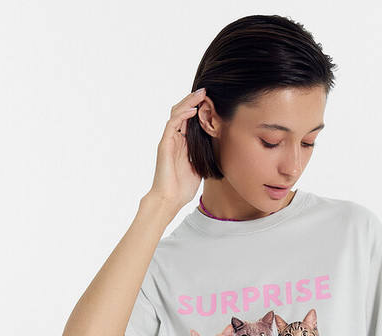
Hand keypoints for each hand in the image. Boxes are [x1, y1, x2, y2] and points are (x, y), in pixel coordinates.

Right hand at [147, 88, 206, 208]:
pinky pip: (173, 124)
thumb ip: (203, 155)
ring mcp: (168, 141)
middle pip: (182, 112)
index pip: (189, 120)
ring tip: (200, 94)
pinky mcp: (164, 145)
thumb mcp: (199, 167)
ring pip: (177, 114)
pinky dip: (182, 115)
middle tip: (206, 90)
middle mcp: (174, 139)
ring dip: (188, 102)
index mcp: (182, 144)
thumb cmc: (182, 187)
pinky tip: (193, 109)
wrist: (170, 199)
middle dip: (193, 100)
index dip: (198, 108)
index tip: (210, 100)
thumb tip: (217, 149)